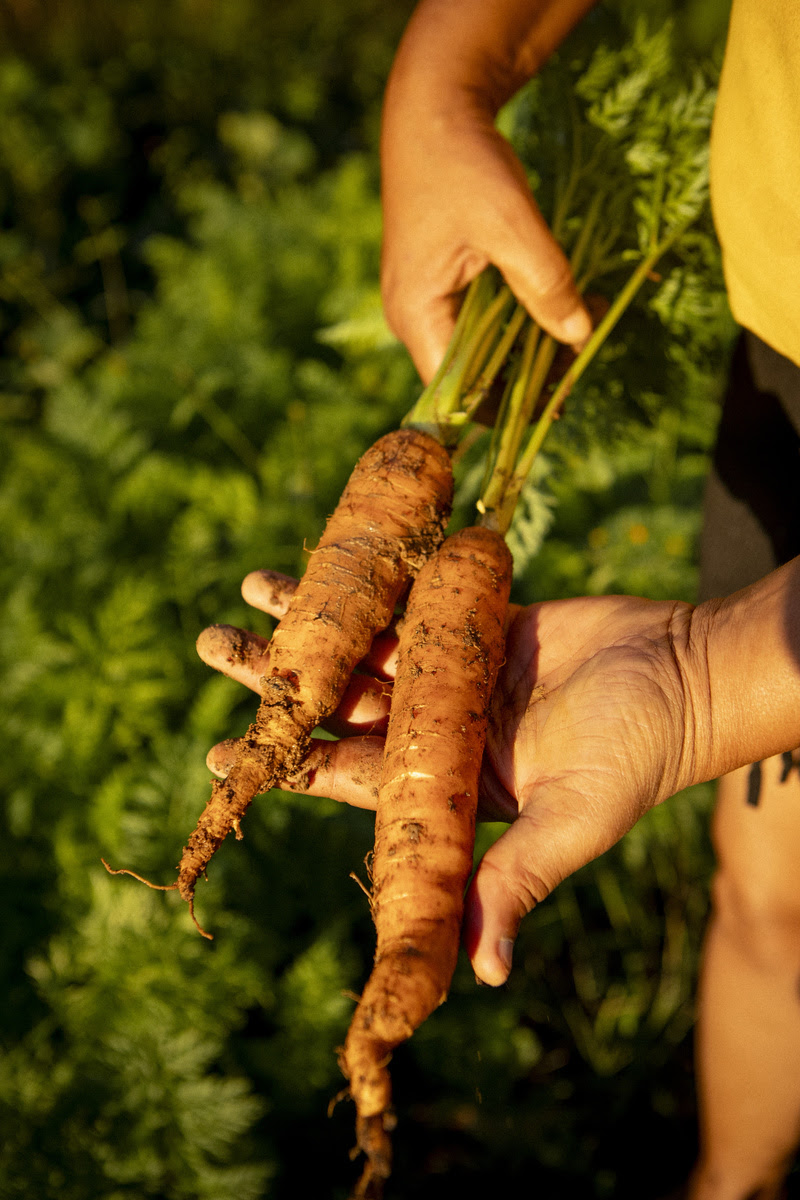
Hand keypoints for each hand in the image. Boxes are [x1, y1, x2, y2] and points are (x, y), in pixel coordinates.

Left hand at [198, 570, 701, 985]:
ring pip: (364, 646)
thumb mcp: (572, 822)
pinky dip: (371, 582)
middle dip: (277, 680)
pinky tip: (327, 559)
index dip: (283, 765)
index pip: (346, 778)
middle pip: (339, 705)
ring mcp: (455, 671)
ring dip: (308, 622)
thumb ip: (516, 882)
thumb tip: (483, 975)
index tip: (218, 757)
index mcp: (448, 785)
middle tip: (210, 648)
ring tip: (245, 592)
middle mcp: (439, 729)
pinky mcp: (478, 620)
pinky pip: (410, 600)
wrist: (684, 672)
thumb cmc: (634, 756)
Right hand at [380, 0, 593, 381]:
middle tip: (575, 369)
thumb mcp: (511, 224)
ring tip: (574, 338)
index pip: (455, 392)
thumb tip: (578, 338)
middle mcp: (413, 317)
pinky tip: (554, 310)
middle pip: (468, 374)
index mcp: (417, 314)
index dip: (502, 406)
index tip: (551, 407)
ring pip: (478, 347)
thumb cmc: (462, 162)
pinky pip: (479, 319)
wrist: (434, 106)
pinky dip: (516, 318)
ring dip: (524, 348)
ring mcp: (425, 300)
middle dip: (521, 377)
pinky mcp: (442, 281)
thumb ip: (546, 285)